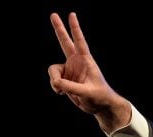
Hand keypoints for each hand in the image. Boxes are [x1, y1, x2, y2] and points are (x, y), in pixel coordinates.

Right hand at [48, 12, 130, 131]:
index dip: (75, 29)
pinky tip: (62, 92)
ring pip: (53, 70)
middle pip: (65, 42)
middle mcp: (76, 63)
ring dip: (55, 80)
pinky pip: (53, 80)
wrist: (99, 107)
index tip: (72, 15)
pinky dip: (55, 86)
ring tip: (61, 90)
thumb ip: (71, 87)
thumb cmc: (99, 97)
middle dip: (59, 29)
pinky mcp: (64, 79)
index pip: (80, 42)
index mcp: (86, 61)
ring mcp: (69, 70)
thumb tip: (56, 83)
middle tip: (53, 14)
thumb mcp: (87, 92)